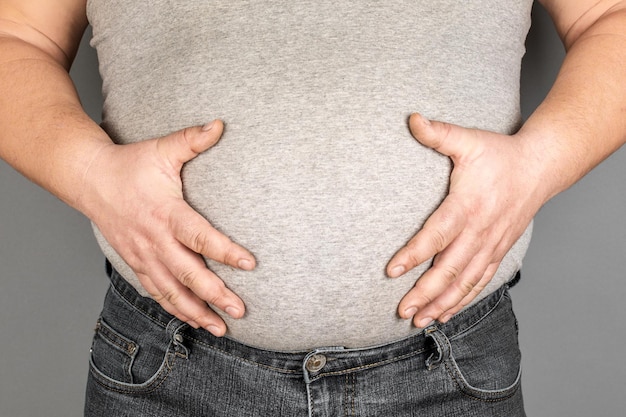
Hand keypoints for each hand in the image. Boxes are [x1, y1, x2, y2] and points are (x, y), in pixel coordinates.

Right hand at [78, 121, 255, 335]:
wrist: (89, 179)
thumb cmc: (130, 165)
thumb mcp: (161, 149)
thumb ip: (192, 140)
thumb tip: (221, 124)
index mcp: (166, 213)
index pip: (200, 237)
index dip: (225, 251)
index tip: (249, 264)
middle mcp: (155, 240)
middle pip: (188, 274)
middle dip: (215, 295)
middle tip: (241, 310)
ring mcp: (144, 255)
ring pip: (171, 291)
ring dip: (196, 311)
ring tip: (221, 327)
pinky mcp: (136, 263)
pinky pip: (157, 292)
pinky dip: (175, 308)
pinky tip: (192, 320)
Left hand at [387, 114, 544, 327]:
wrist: (540, 167)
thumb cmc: (500, 154)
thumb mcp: (468, 140)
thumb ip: (438, 133)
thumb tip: (411, 118)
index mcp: (467, 206)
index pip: (436, 236)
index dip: (413, 254)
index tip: (391, 270)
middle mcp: (479, 231)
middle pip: (449, 269)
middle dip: (425, 292)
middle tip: (402, 310)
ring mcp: (491, 245)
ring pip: (465, 282)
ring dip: (443, 303)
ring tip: (421, 321)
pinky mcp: (498, 251)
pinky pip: (480, 282)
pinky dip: (463, 300)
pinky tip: (447, 313)